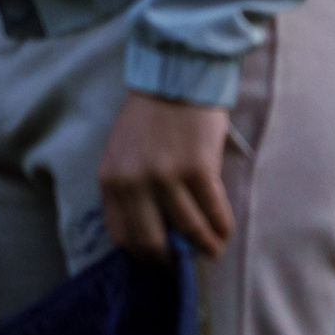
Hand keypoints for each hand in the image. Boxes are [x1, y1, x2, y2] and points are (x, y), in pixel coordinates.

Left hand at [98, 92, 234, 261]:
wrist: (178, 74)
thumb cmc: (152, 112)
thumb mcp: (123, 152)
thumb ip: (129, 187)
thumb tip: (153, 225)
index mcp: (110, 180)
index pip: (121, 235)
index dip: (143, 253)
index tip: (159, 256)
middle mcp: (133, 184)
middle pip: (151, 240)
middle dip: (171, 258)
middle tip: (186, 260)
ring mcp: (165, 177)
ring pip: (186, 229)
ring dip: (203, 246)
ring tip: (213, 249)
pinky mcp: (197, 169)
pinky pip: (212, 210)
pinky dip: (220, 227)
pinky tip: (224, 232)